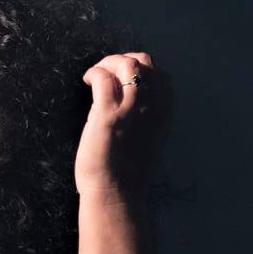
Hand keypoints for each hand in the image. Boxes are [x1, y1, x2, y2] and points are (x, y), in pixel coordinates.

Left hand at [73, 52, 172, 196]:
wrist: (115, 193)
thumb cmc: (125, 173)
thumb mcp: (146, 141)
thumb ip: (144, 119)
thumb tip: (125, 100)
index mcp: (164, 115)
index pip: (161, 77)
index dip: (141, 70)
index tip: (123, 77)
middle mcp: (152, 108)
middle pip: (146, 64)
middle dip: (124, 60)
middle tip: (107, 72)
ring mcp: (131, 110)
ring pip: (128, 65)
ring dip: (109, 62)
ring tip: (96, 74)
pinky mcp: (108, 115)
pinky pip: (104, 78)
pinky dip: (95, 73)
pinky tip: (88, 80)